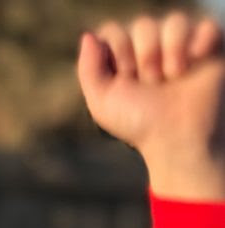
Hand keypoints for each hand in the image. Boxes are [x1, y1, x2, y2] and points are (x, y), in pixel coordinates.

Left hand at [77, 11, 224, 199]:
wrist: (177, 136)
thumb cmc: (138, 123)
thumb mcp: (102, 102)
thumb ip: (88, 69)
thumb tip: (89, 36)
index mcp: (124, 58)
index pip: (114, 31)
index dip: (119, 52)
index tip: (126, 79)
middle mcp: (151, 47)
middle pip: (143, 24)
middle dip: (145, 56)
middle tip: (152, 84)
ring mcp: (181, 45)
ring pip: (174, 21)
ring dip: (171, 52)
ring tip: (173, 78)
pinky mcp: (209, 45)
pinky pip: (204, 25)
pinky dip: (199, 43)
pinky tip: (195, 64)